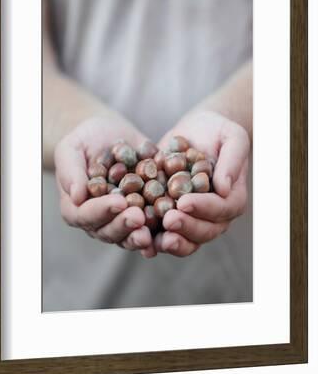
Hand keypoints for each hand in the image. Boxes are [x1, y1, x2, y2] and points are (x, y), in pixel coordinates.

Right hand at [54, 115, 156, 255]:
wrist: (111, 134)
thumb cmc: (85, 140)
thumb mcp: (72, 148)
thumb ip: (71, 171)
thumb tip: (76, 196)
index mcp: (76, 207)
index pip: (85, 215)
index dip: (101, 211)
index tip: (118, 202)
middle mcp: (99, 220)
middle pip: (108, 231)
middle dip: (124, 225)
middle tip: (138, 216)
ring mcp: (122, 221)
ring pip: (129, 236)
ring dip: (140, 236)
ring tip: (151, 231)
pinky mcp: (144, 216)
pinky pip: (151, 229)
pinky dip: (160, 232)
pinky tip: (170, 229)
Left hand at [154, 110, 249, 256]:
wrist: (196, 131)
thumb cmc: (218, 131)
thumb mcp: (232, 137)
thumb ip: (232, 160)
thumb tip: (224, 187)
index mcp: (232, 198)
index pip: (221, 209)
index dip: (203, 208)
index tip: (184, 202)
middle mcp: (214, 215)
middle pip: (204, 230)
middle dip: (185, 228)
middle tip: (168, 220)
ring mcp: (192, 219)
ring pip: (185, 240)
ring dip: (172, 242)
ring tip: (156, 240)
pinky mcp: (170, 215)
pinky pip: (163, 233)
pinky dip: (152, 239)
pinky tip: (141, 242)